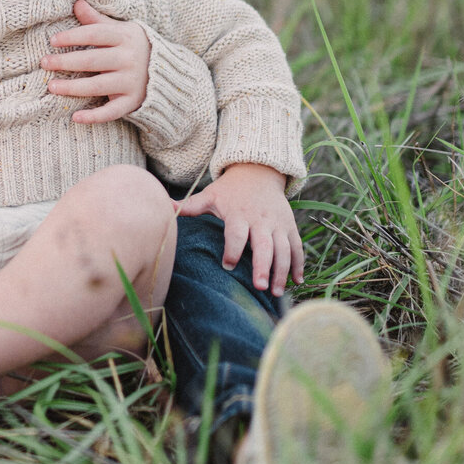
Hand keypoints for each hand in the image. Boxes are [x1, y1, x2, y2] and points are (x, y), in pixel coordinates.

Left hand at [41, 0, 151, 123]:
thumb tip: (77, 3)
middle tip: (44, 62)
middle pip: (92, 60)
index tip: (53, 40)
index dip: (73, 36)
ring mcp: (131, 82)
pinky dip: (95, 116)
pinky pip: (112, 111)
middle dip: (66, 62)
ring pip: (98, 86)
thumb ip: (97, 20)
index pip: (95, 34)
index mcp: (125, 37)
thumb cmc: (134, 46)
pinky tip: (76, 117)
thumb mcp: (120, 29)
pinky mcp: (132, 101)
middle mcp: (129, 59)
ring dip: (73, 88)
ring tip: (51, 87)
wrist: (167, 71)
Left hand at [174, 162, 304, 297]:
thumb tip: (164, 206)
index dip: (232, 249)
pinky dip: (299, 265)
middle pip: (264, 245)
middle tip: (260, 287)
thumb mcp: (211, 195)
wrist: (258, 172)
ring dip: (282, 271)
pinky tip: (297, 282)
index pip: (236, 234)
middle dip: (263, 266)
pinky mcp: (289, 227)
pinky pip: (297, 247)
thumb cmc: (230, 190)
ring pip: (284, 249)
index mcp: (239, 214)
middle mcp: (260, 220)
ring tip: (276, 292)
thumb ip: (190, 205)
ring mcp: (277, 224)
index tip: (227, 265)